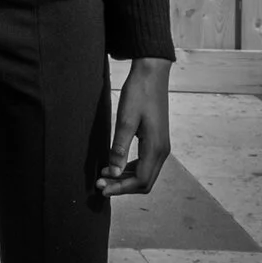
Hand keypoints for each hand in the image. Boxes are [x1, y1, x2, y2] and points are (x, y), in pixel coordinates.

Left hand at [97, 57, 171, 196]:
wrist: (152, 74)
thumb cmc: (138, 93)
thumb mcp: (125, 119)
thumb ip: (119, 148)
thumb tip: (113, 173)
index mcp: (156, 148)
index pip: (141, 181)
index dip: (121, 188)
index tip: (101, 188)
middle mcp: (162, 151)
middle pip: (144, 182)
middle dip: (122, 186)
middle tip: (99, 184)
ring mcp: (161, 147)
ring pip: (145, 174)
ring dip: (125, 178)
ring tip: (104, 176)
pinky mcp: (156, 141)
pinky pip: (145, 163)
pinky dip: (130, 168)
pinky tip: (114, 165)